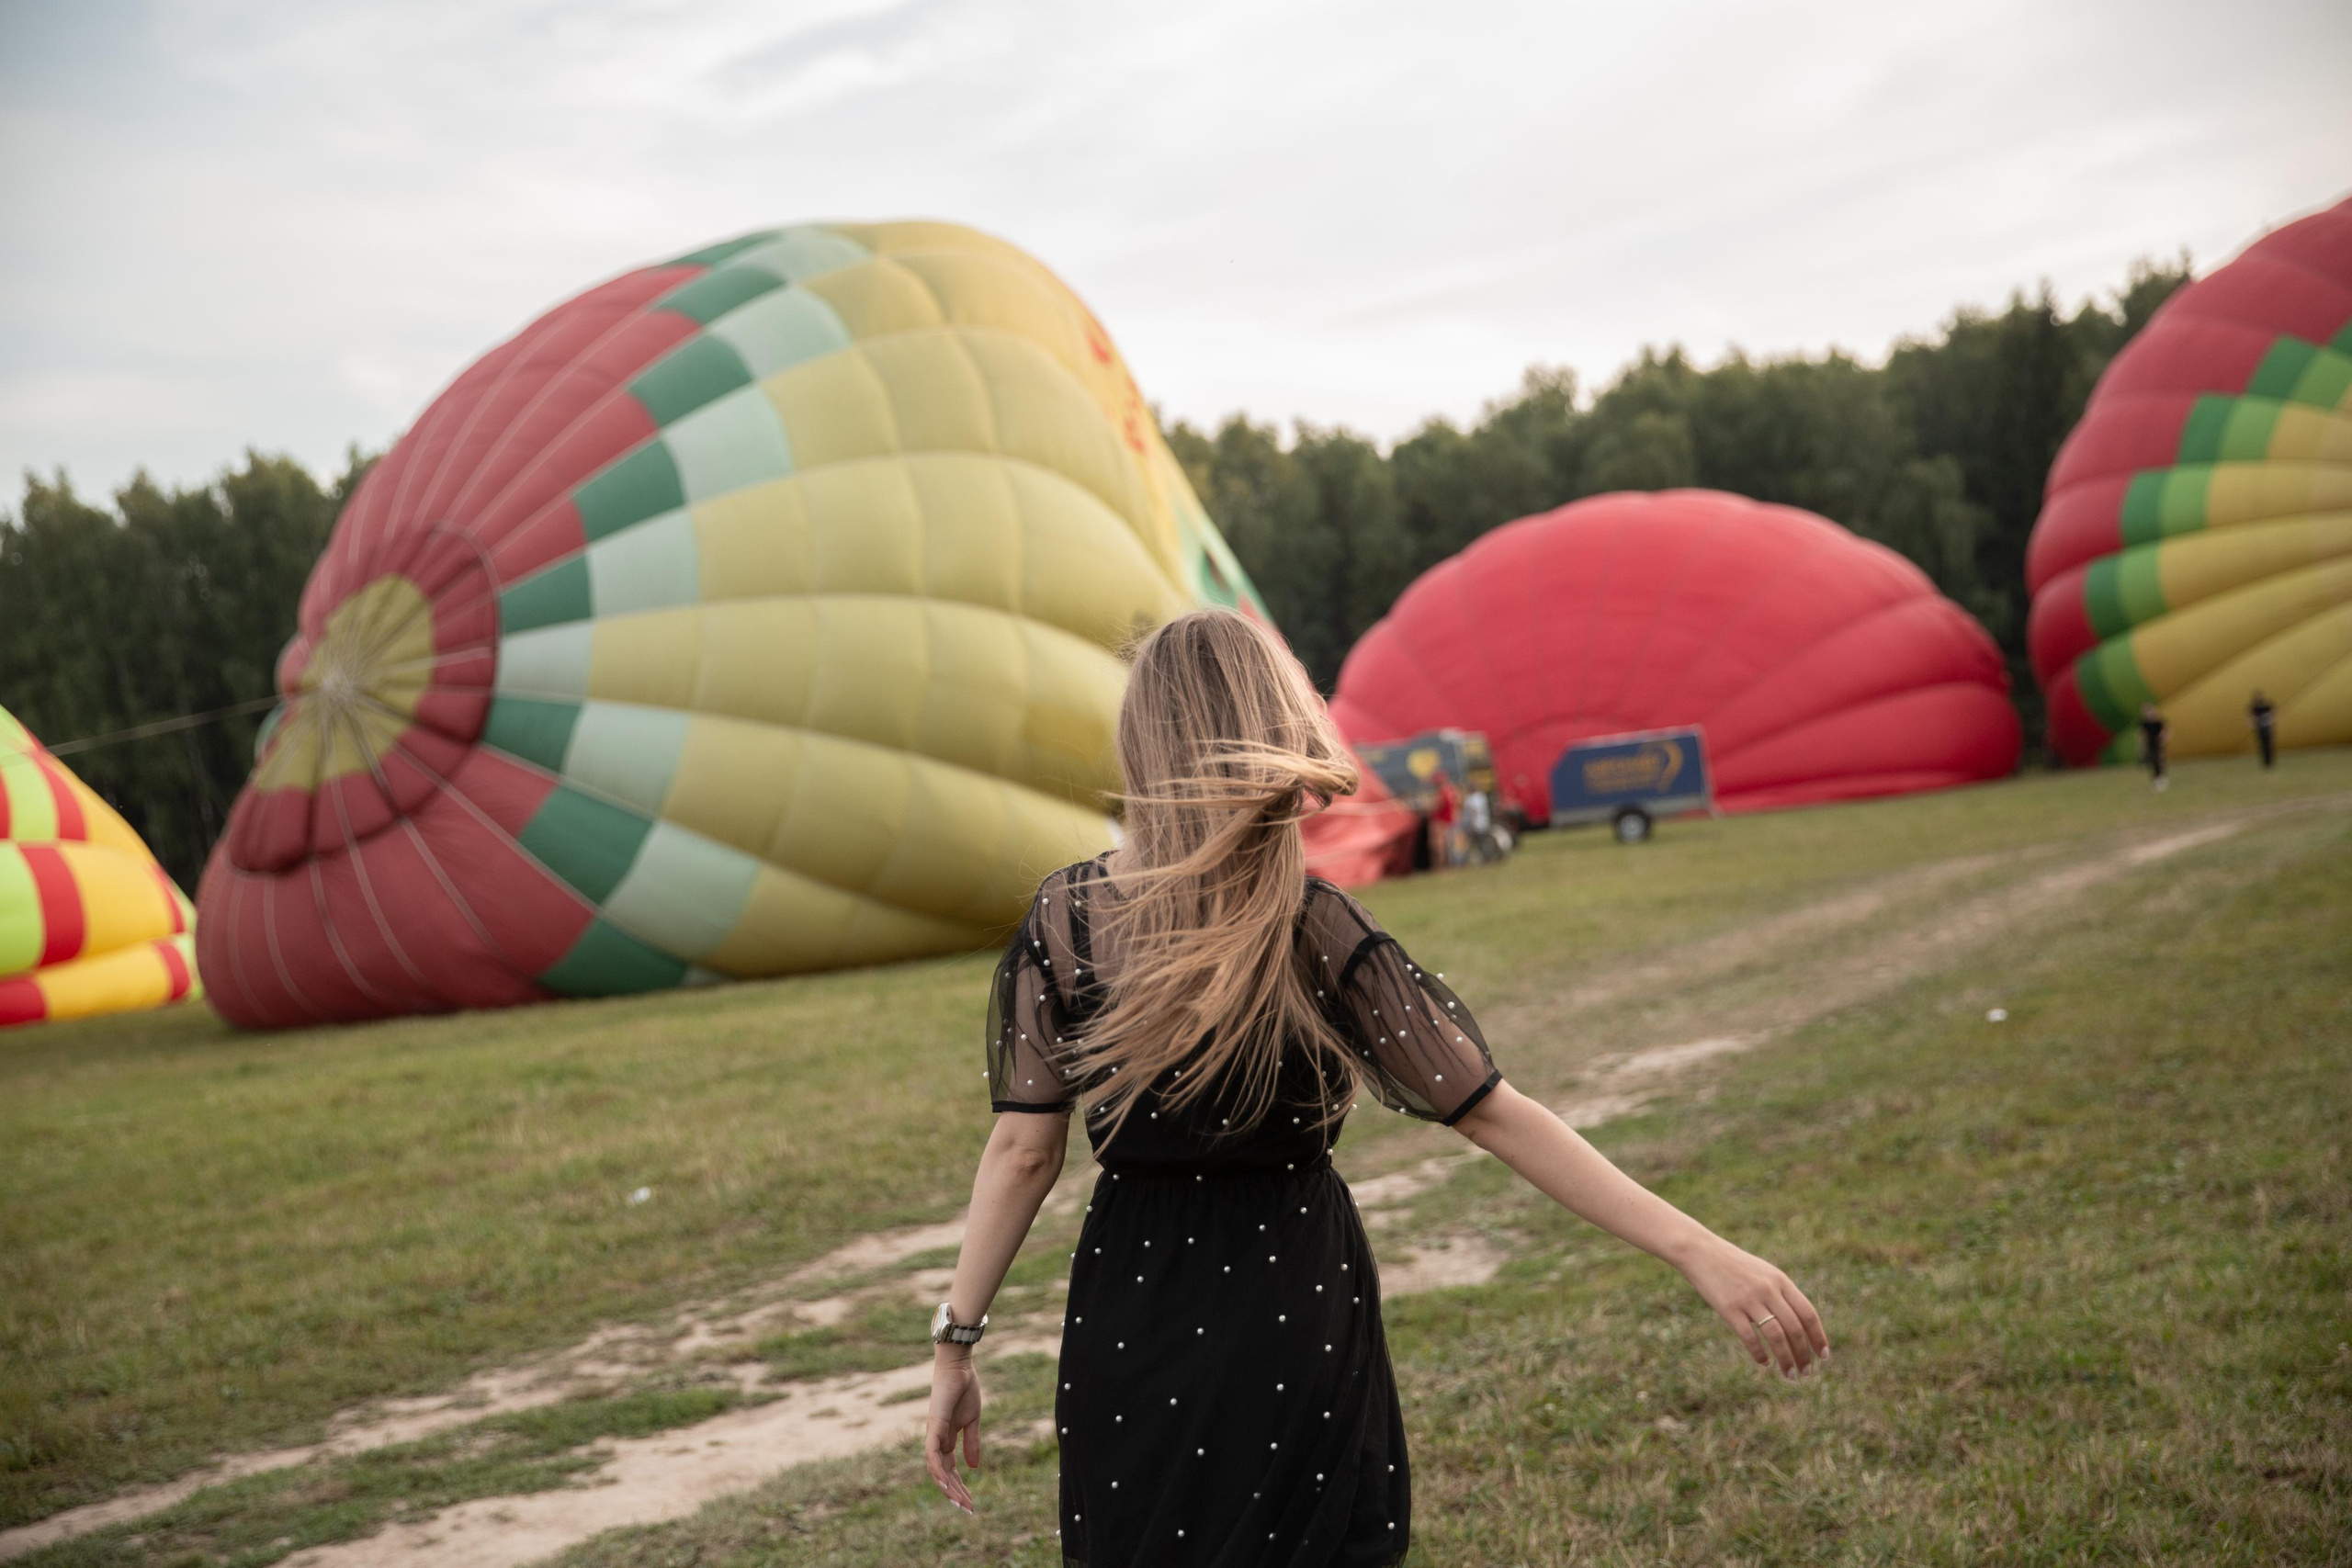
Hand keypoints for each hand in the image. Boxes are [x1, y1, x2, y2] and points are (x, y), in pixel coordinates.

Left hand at [924, 1351, 982, 1512]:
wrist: (958, 1367)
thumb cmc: (964, 1389)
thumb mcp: (972, 1421)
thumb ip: (972, 1443)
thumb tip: (974, 1467)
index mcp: (948, 1439)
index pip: (951, 1470)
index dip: (960, 1486)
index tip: (971, 1502)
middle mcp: (938, 1441)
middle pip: (944, 1474)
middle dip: (956, 1492)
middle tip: (968, 1510)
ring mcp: (934, 1435)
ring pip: (936, 1469)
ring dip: (947, 1487)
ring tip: (960, 1503)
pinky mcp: (934, 1427)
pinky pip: (933, 1454)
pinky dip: (938, 1470)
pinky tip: (946, 1484)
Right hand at [1678, 1237, 1827, 1377]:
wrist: (1701, 1251)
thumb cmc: (1734, 1266)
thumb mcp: (1763, 1273)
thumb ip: (1781, 1294)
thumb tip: (1799, 1324)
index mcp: (1780, 1280)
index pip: (1808, 1313)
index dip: (1818, 1337)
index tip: (1823, 1356)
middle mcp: (1768, 1289)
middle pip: (1794, 1328)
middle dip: (1803, 1354)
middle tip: (1805, 1372)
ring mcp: (1748, 1299)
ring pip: (1776, 1336)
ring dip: (1786, 1359)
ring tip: (1789, 1375)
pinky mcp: (1729, 1308)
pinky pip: (1749, 1337)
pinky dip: (1759, 1353)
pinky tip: (1764, 1362)